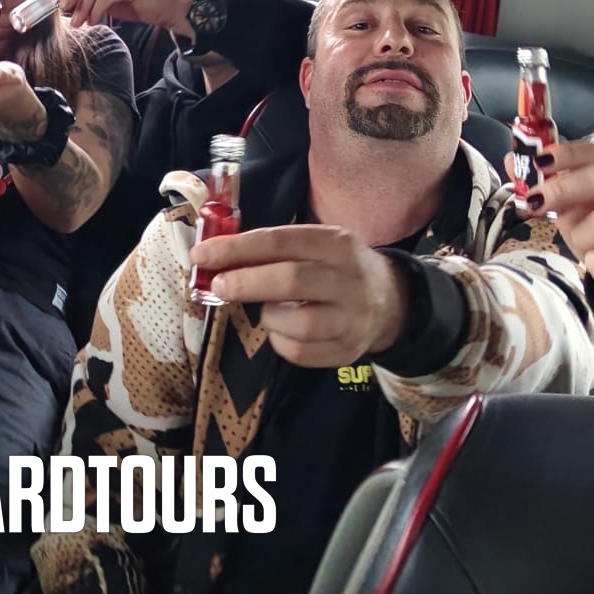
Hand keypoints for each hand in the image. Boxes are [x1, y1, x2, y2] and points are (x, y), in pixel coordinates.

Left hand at [192, 225, 410, 366]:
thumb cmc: (336, 267)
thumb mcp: (316, 244)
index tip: (203, 255)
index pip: (281, 240)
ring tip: (266, 309)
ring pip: (300, 323)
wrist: (390, 300)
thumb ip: (274, 248)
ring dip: (269, 317)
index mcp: (336, 243)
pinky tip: (283, 330)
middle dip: (247, 282)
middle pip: (292, 280)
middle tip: (218, 285)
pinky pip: (302, 353)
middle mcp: (348, 279)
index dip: (238, 248)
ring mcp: (352, 318)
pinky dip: (281, 343)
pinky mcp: (349, 351)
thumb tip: (215, 256)